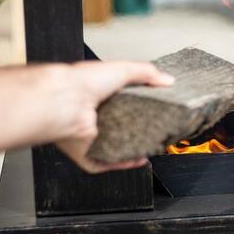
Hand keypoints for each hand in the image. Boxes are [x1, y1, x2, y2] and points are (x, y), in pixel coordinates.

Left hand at [54, 61, 173, 173]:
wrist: (66, 101)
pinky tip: (136, 159)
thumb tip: (167, 80)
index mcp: (99, 95)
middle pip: (120, 127)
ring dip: (132, 150)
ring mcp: (90, 136)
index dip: (140, 107)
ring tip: (150, 146)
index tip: (156, 110)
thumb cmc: (84, 82)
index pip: (123, 103)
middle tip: (156, 130)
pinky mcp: (87, 153)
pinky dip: (122, 164)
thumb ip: (147, 72)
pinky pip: (105, 163)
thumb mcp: (123, 68)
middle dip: (139, 131)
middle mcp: (94, 117)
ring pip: (114, 148)